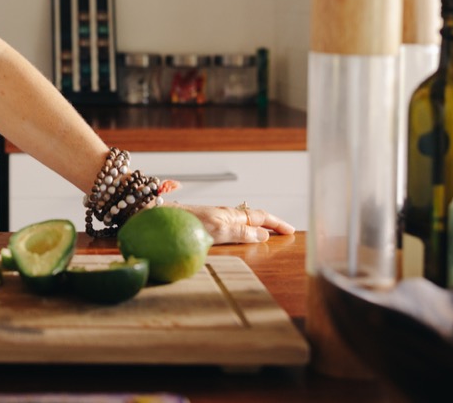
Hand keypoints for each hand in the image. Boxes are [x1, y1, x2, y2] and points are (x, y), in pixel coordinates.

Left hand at [165, 201, 295, 244]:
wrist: (160, 217)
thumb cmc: (188, 224)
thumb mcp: (219, 231)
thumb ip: (241, 233)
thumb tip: (264, 235)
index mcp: (231, 214)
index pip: (260, 216)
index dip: (276, 223)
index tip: (291, 231)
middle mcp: (224, 214)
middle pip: (252, 217)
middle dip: (269, 224)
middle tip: (283, 233)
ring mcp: (214, 219)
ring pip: (241, 221)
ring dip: (255, 227)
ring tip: (266, 235)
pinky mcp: (204, 225)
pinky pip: (230, 227)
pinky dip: (241, 232)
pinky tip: (237, 237)